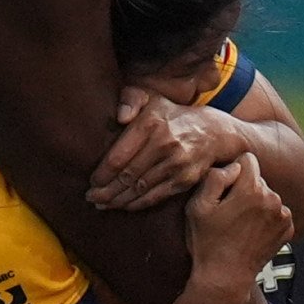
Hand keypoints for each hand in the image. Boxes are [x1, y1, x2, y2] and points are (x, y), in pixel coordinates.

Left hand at [89, 87, 247, 210]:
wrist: (213, 132)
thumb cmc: (172, 115)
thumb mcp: (152, 97)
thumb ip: (131, 99)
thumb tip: (120, 117)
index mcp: (151, 123)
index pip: (119, 156)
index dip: (102, 173)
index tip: (91, 181)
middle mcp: (164, 144)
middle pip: (127, 175)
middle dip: (106, 190)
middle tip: (90, 197)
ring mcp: (176, 164)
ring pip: (140, 189)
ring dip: (118, 200)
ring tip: (103, 204)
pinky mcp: (185, 180)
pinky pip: (156, 196)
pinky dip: (137, 204)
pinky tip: (124, 206)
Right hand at [180, 153, 294, 299]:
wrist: (225, 278)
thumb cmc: (207, 242)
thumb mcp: (198, 206)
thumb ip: (215, 178)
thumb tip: (235, 167)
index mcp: (252, 189)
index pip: (247, 160)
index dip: (232, 173)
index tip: (223, 192)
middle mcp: (273, 199)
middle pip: (258, 179)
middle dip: (244, 189)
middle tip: (228, 212)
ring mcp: (284, 216)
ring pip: (268, 195)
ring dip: (256, 204)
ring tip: (239, 225)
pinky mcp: (289, 230)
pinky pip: (276, 211)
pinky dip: (266, 218)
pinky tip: (251, 233)